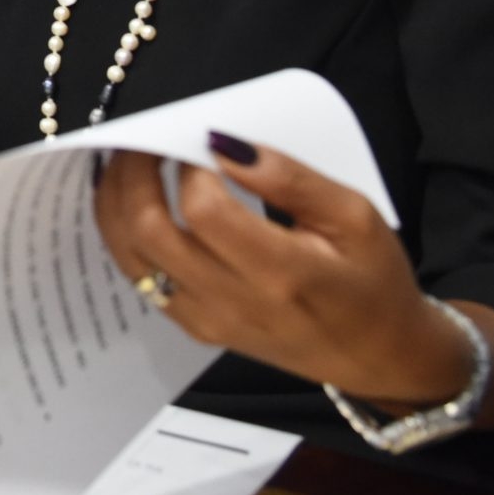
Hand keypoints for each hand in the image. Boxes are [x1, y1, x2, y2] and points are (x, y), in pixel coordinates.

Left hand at [93, 135, 475, 408]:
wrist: (379, 357)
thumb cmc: (373, 280)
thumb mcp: (355, 217)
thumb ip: (288, 177)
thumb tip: (223, 142)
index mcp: (280, 274)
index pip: (204, 211)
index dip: (190, 167)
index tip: (200, 140)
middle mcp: (232, 302)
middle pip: (148, 231)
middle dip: (132, 173)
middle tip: (143, 137)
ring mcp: (206, 320)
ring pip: (129, 255)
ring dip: (114, 200)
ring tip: (125, 160)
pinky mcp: (195, 327)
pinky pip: (139, 277)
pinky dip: (122, 233)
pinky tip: (128, 199)